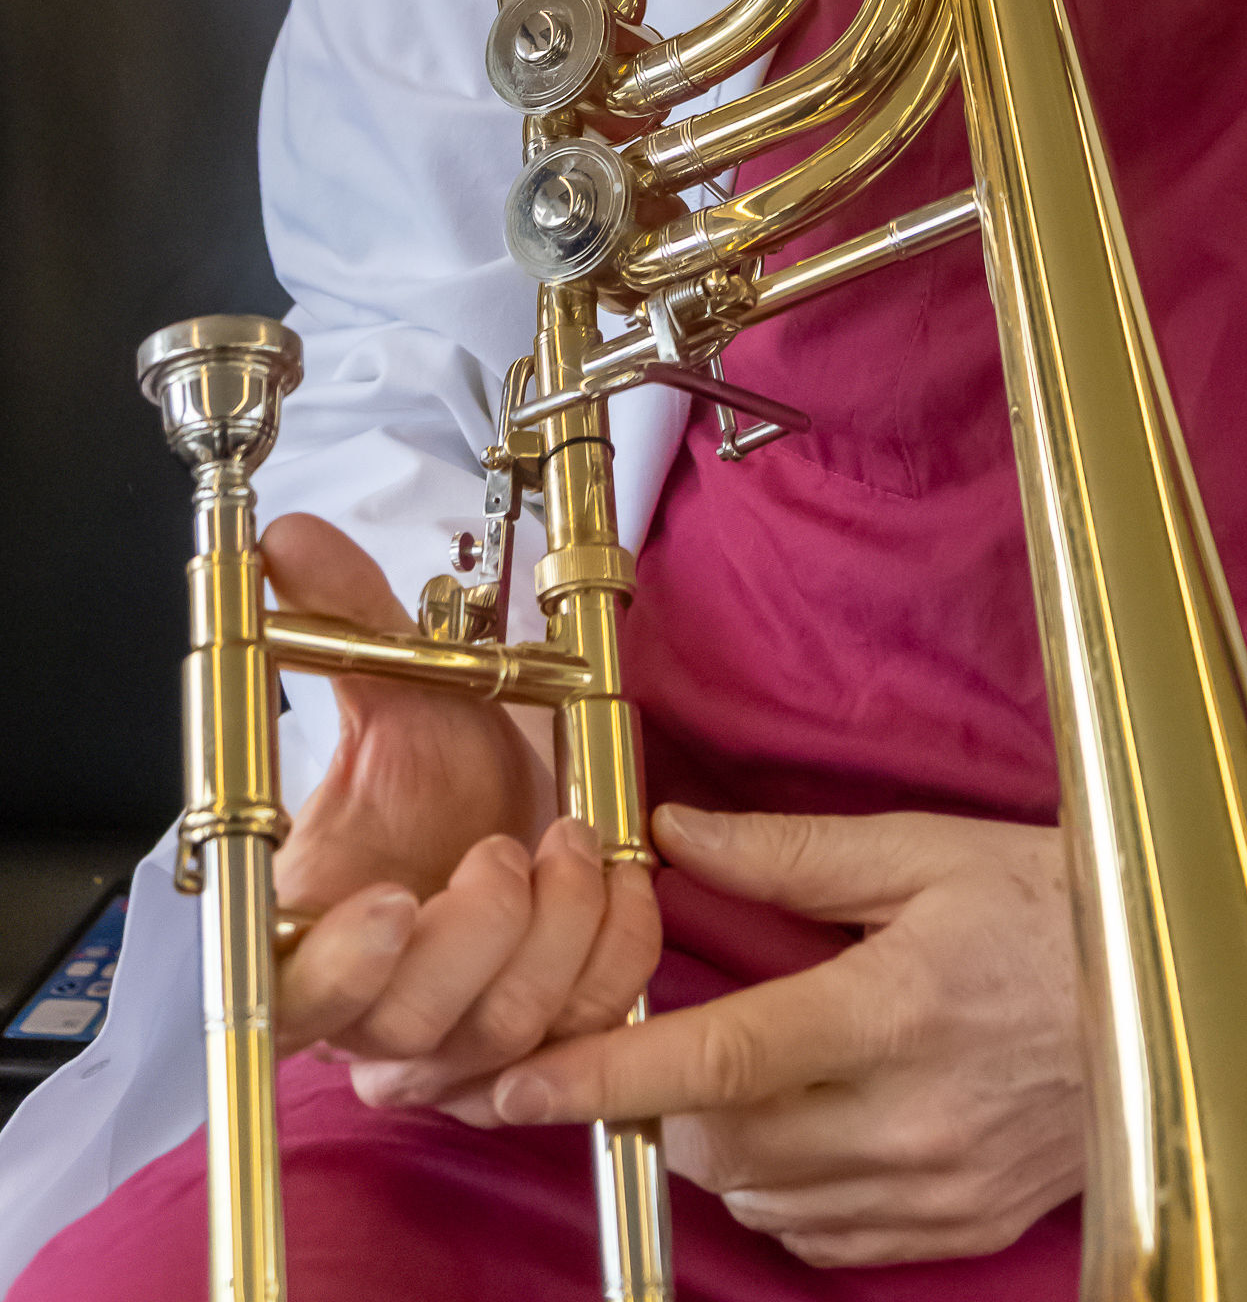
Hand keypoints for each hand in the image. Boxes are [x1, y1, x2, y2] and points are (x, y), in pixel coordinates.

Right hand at [261, 514, 658, 1096]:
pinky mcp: (545, 1046)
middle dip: (478, 930)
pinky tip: (613, 876)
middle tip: (506, 848)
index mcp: (310, 943)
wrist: (513, 802)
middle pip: (413, 1025)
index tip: (394, 898)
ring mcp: (462, 1044)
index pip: (297, 999)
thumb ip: (344, 625)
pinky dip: (615, 944)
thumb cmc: (441, 774)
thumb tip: (290, 542)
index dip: (344, 967)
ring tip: (567, 838)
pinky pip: (591, 1017)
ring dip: (555, 928)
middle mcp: (378, 1015)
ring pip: (507, 1030)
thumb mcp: (400, 693)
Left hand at [485, 806, 1082, 1268]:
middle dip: (661, 1106)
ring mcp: (934, 1186)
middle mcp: (907, 1115)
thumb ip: (789, 857)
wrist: (1184, 986)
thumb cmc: (1055, 899)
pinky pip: (826, 1238)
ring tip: (754, 1073)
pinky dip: (789, 1190)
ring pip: (763, 1198)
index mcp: (892, 1006)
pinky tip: (813, 1125)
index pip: (716, 1060)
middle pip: (721, 1145)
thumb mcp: (926, 850)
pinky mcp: (958, 1229)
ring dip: (724, 1146)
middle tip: (663, 1047)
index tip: (515, 1085)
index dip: (604, 1077)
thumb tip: (675, 837)